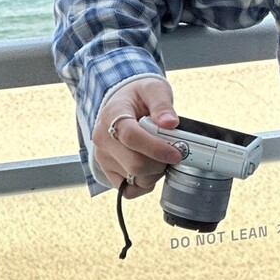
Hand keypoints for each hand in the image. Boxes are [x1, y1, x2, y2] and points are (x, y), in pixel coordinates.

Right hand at [93, 78, 183, 197]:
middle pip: (134, 164)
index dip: (157, 149)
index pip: (131, 137)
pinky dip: (145, 184)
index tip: (176, 153)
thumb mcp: (154, 89)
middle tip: (172, 154)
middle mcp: (103, 139)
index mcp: (112, 115)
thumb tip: (170, 123)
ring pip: (134, 178)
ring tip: (160, 157)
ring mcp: (103, 157)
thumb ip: (162, 104)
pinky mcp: (108, 171)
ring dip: (155, 173)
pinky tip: (152, 169)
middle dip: (160, 163)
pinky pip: (128, 189)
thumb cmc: (139, 96)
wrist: (123, 102)